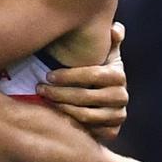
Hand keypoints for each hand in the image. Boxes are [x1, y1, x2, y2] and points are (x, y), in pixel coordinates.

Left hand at [36, 22, 127, 141]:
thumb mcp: (103, 53)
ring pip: (84, 115)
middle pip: (86, 97)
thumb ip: (108, 38)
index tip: (48, 75)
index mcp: (118, 76)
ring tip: (43, 99)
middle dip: (59, 92)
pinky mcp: (111, 132)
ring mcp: (117, 116)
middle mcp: (122, 97)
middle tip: (40, 88)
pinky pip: (88, 131)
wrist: (103, 99)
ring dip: (60, 108)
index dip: (69, 76)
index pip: (94, 75)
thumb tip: (115, 29)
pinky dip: (69, 124)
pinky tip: (53, 116)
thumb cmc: (96, 71)